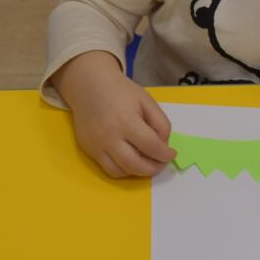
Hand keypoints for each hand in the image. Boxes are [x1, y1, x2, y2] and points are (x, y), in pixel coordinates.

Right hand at [51, 50, 175, 177]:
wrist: (89, 86)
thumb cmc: (120, 91)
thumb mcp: (147, 101)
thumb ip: (160, 123)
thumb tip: (163, 146)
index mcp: (126, 121)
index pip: (151, 146)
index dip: (165, 155)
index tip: (171, 154)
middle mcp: (109, 137)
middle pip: (135, 165)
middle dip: (153, 168)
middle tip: (161, 163)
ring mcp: (96, 146)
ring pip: (119, 172)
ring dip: (137, 172)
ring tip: (146, 162)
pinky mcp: (89, 150)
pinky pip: (107, 168)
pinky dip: (122, 169)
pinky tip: (130, 159)